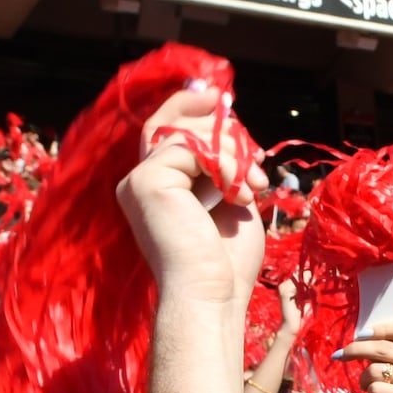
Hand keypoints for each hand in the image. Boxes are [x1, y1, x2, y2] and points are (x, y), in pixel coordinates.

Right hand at [116, 84, 264, 310]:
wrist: (213, 295)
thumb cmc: (227, 263)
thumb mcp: (231, 201)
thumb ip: (224, 166)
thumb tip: (232, 130)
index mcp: (159, 189)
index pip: (167, 132)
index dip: (189, 108)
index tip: (220, 98)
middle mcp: (141, 182)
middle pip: (171, 122)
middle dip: (219, 126)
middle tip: (253, 148)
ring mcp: (139, 181)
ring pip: (190, 134)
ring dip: (233, 154)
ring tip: (254, 186)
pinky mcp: (146, 181)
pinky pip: (193, 146)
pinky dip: (226, 164)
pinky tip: (240, 192)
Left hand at [335, 313, 392, 392]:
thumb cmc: (392, 382)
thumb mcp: (390, 359)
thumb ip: (381, 344)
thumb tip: (358, 336)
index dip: (382, 329)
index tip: (361, 334)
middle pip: (385, 348)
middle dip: (357, 350)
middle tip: (340, 355)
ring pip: (377, 370)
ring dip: (364, 377)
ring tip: (367, 383)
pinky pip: (378, 388)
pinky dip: (370, 390)